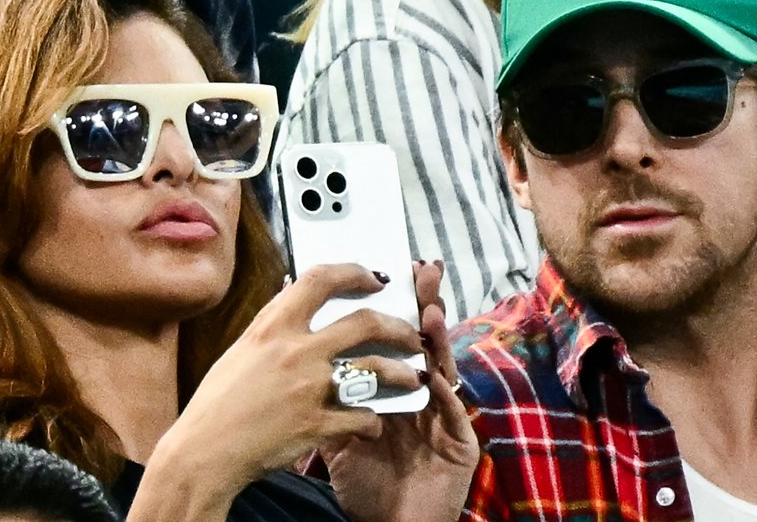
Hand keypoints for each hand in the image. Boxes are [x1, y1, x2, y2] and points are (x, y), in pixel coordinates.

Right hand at [130, 264, 423, 520]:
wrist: (205, 453)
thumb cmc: (218, 403)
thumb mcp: (242, 350)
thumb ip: (274, 325)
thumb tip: (294, 296)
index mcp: (273, 327)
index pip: (321, 280)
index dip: (354, 272)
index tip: (375, 277)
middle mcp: (296, 351)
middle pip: (365, 322)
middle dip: (397, 327)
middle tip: (410, 334)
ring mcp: (310, 388)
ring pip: (377, 369)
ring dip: (401, 373)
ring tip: (411, 378)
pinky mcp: (318, 424)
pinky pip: (363, 416)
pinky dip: (373, 420)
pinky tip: (373, 422)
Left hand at [322, 261, 479, 521]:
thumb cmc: (367, 486)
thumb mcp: (338, 437)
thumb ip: (327, 395)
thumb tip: (297, 348)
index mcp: (393, 390)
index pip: (396, 336)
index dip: (396, 303)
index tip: (386, 269)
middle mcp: (421, 396)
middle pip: (423, 341)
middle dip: (424, 304)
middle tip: (422, 271)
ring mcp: (442, 417)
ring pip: (443, 369)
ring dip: (436, 340)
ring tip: (427, 313)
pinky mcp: (459, 444)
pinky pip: (452, 413)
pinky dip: (443, 392)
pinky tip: (433, 374)